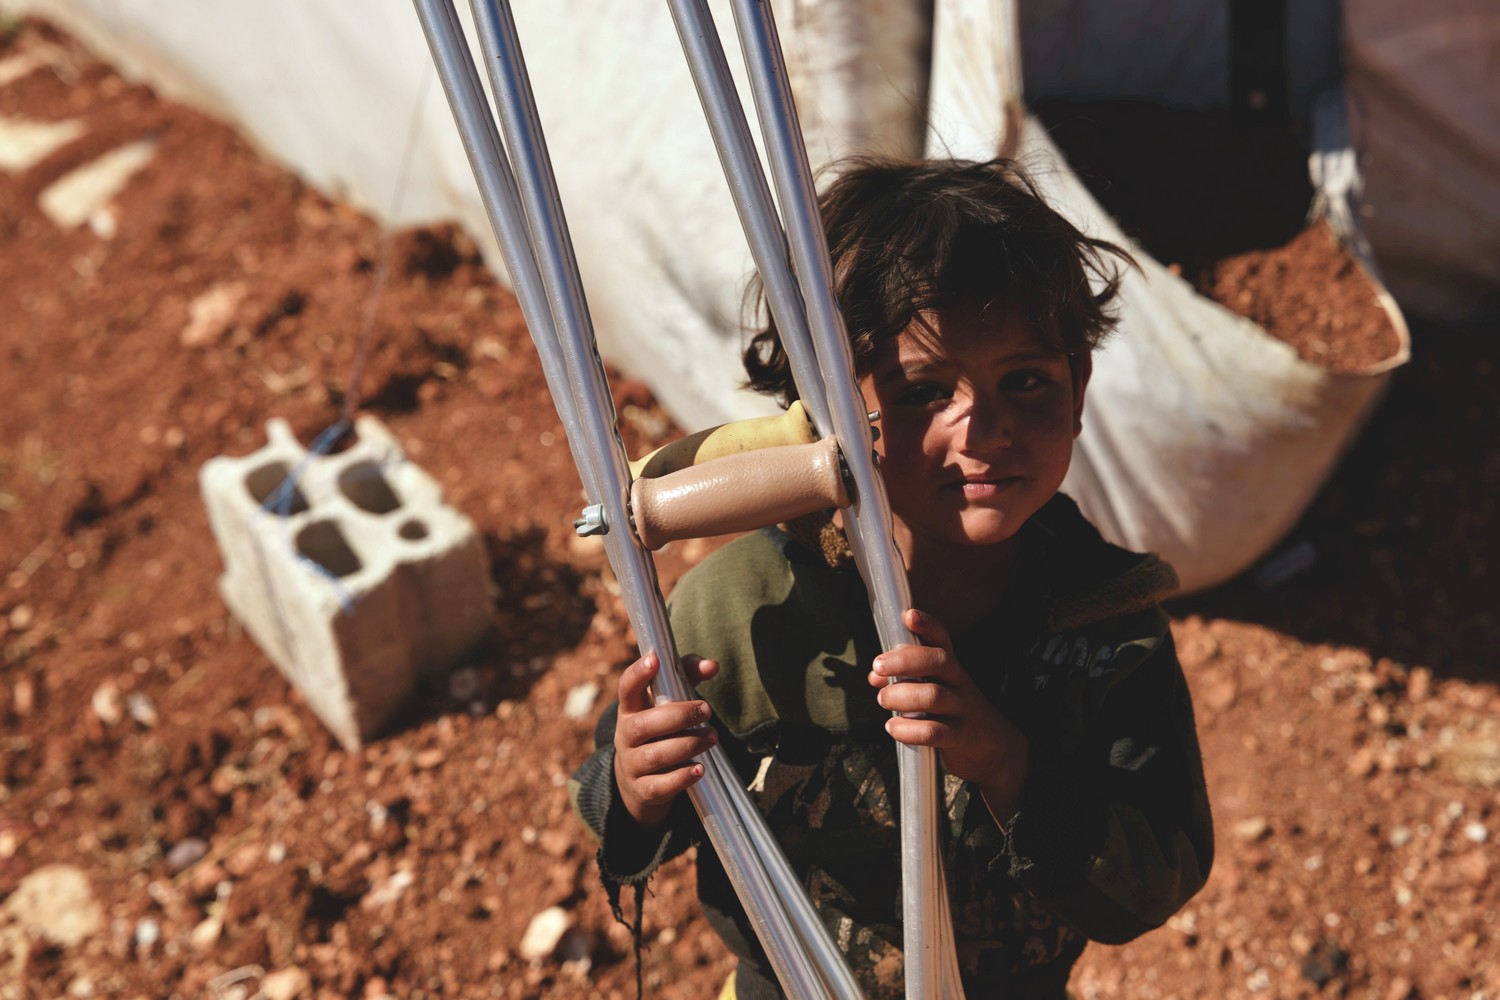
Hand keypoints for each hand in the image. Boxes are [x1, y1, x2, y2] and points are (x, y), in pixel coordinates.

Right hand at [613, 651, 719, 829]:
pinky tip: (700, 769)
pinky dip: (681, 778)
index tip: (655, 659)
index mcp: (630, 709)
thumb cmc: (659, 730)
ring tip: (712, 737)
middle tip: (707, 710)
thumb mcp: (667, 703)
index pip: (627, 688)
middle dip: (678, 716)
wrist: (637, 781)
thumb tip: (712, 665)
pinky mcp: (643, 790)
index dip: (638, 673)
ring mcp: (631, 764)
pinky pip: (659, 786)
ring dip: (687, 745)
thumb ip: (687, 676)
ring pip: (655, 756)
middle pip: (643, 724)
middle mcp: (626, 736)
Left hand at [869, 608, 1028, 823]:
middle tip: (878, 666)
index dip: (927, 625)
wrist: (994, 747)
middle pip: (937, 661)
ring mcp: (962, 709)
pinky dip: (908, 730)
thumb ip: (904, 679)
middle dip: (904, 660)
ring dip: (900, 696)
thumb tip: (874, 676)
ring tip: (882, 699)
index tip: (909, 615)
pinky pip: (934, 731)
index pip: (942, 639)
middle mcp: (959, 683)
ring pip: (933, 696)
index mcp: (950, 667)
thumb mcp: (934, 689)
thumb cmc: (954, 711)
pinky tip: (893, 728)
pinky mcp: (961, 737)